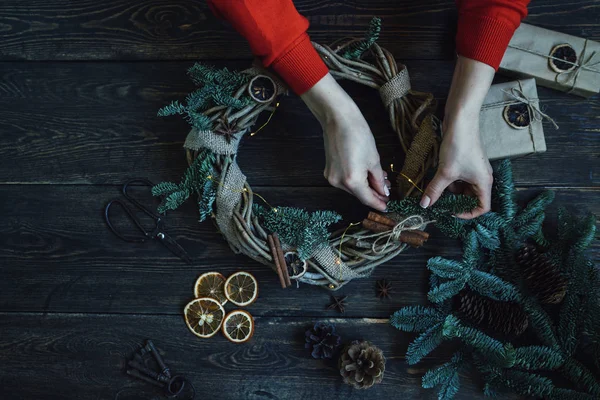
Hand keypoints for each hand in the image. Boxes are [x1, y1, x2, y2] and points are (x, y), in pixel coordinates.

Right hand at [301, 74, 389, 210]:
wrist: (338, 119)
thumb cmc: (358, 135)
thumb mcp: (374, 159)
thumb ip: (379, 179)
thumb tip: (383, 191)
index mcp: (352, 181)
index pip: (367, 199)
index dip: (378, 203)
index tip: (387, 206)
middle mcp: (339, 182)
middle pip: (359, 194)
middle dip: (373, 193)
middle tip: (387, 191)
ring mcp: (331, 177)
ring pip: (352, 188)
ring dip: (365, 186)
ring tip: (379, 180)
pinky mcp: (328, 170)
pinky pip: (345, 180)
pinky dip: (356, 179)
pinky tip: (366, 174)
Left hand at [420, 56, 495, 218]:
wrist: (460, 120)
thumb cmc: (459, 146)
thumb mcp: (445, 172)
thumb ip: (435, 190)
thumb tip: (424, 205)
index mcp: (484, 182)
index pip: (483, 207)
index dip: (468, 213)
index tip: (451, 213)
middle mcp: (482, 177)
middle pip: (471, 198)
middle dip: (456, 202)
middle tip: (439, 203)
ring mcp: (474, 169)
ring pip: (463, 188)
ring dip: (450, 191)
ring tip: (437, 189)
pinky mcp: (466, 162)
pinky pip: (459, 178)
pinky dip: (449, 181)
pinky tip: (438, 177)